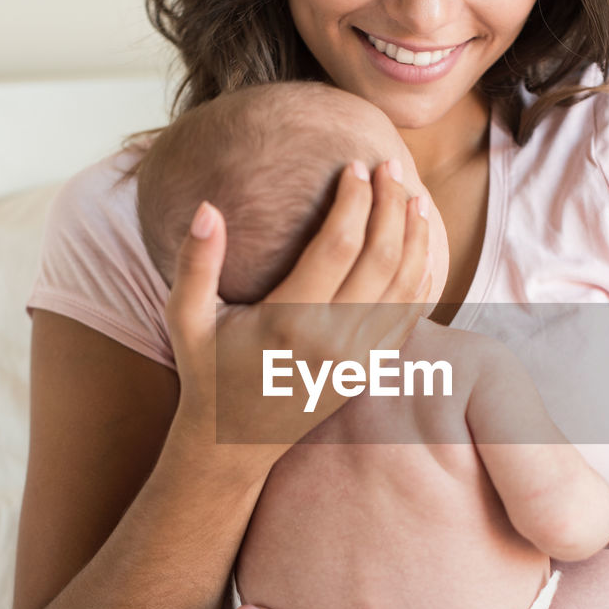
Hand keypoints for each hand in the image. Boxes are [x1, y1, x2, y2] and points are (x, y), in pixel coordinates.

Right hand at [164, 161, 431, 451]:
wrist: (233, 443)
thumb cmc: (207, 374)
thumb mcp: (186, 319)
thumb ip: (196, 263)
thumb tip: (207, 208)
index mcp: (288, 320)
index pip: (339, 245)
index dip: (354, 200)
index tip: (354, 165)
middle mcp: (332, 341)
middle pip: (382, 258)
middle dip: (392, 206)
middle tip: (391, 168)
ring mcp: (357, 360)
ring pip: (406, 287)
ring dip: (417, 238)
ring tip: (414, 198)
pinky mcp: (368, 371)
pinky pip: (409, 319)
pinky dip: (422, 279)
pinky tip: (422, 248)